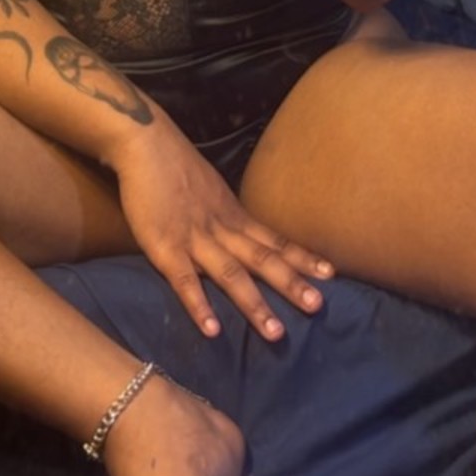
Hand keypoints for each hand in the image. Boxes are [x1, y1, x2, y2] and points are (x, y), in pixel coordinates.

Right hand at [113, 115, 332, 341]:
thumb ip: (224, 215)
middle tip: (318, 307)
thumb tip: (239, 233)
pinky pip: (184, 280)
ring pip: (230, 275)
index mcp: (232, 215)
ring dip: (254, 304)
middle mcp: (221, 228)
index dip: (301, 257)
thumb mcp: (210, 190)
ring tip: (276, 332)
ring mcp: (194, 238)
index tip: (330, 274)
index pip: (274, 239)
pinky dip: (199, 305)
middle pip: (261, 259)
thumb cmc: (174, 166)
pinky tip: (212, 330)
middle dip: (290, 284)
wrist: (145, 143)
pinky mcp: (164, 247)